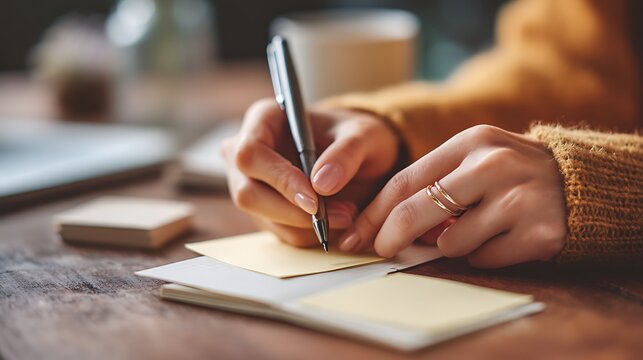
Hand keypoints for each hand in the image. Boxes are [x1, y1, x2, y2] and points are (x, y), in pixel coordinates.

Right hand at [221, 99, 399, 246]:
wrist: (361, 155)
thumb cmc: (356, 136)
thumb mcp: (363, 135)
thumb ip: (346, 153)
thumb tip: (321, 185)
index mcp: (262, 119)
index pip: (250, 153)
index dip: (278, 179)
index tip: (314, 199)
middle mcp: (248, 153)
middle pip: (248, 192)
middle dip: (294, 211)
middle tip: (342, 214)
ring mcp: (251, 184)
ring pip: (263, 217)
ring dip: (307, 225)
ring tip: (347, 215)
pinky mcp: (265, 210)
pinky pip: (280, 231)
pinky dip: (310, 233)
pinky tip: (336, 221)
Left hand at [339, 125, 566, 267]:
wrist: (580, 181)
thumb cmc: (511, 174)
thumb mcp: (474, 161)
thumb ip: (434, 185)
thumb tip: (385, 224)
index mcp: (470, 141)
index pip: (405, 180)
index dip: (374, 212)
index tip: (358, 233)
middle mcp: (493, 165)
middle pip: (417, 209)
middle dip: (390, 236)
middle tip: (381, 250)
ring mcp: (517, 198)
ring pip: (451, 243)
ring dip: (453, 245)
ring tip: (479, 227)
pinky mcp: (538, 232)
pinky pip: (483, 259)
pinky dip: (483, 255)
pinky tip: (503, 238)